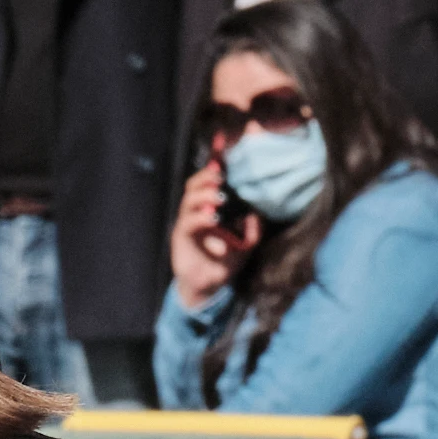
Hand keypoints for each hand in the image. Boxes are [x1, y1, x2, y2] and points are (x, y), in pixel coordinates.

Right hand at [168, 160, 255, 306]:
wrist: (210, 286)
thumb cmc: (226, 262)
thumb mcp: (247, 243)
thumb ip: (253, 228)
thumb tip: (256, 213)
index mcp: (210, 208)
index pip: (208, 182)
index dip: (213, 167)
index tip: (222, 152)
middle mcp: (196, 212)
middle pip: (193, 185)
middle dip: (206, 177)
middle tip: (220, 175)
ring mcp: (186, 224)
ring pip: (189, 201)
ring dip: (204, 196)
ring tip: (220, 197)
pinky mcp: (181, 238)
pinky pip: (188, 223)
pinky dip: (200, 218)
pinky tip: (212, 218)